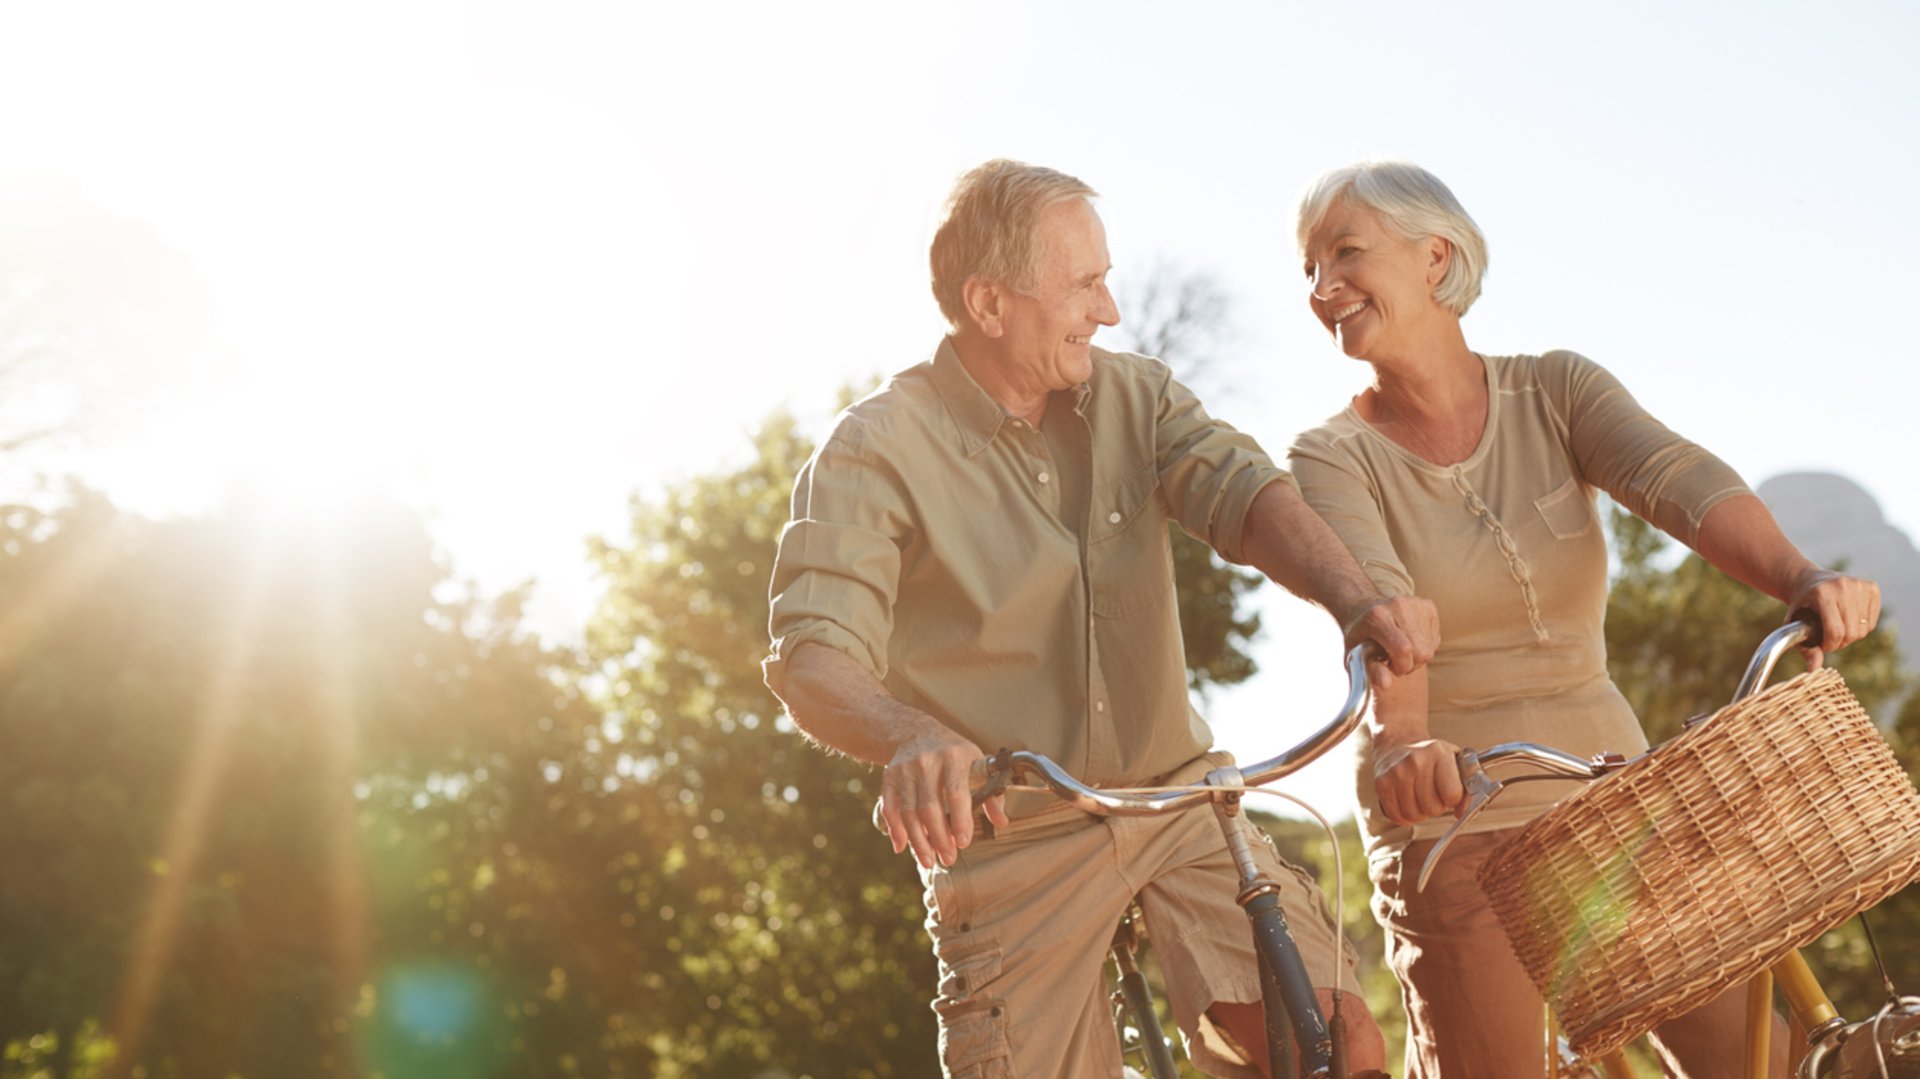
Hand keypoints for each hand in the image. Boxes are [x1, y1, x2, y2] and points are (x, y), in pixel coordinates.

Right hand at [878, 728, 1008, 868]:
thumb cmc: (953, 753)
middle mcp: (927, 761)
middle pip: (930, 807)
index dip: (960, 820)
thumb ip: (991, 793)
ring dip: (918, 840)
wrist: (916, 732)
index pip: (956, 792)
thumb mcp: (976, 762)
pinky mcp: (890, 778)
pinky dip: (895, 829)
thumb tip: (1001, 822)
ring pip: (909, 812)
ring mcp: (905, 770)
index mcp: (954, 756)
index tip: (963, 843)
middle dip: (939, 838)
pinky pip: (890, 808)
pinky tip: (902, 846)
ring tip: (929, 860)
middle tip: (948, 859)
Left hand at [1343, 596, 1439, 689]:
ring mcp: (1415, 603)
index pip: (1403, 649)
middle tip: (1393, 660)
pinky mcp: (1428, 605)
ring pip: (1429, 648)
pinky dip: (1424, 646)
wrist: (1364, 610)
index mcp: (1376, 617)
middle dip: (1409, 664)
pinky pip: (1435, 639)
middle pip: (1420, 651)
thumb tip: (1386, 684)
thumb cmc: (1360, 638)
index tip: (1390, 667)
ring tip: (1400, 651)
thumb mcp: (1356, 657)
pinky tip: (1409, 640)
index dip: (1400, 666)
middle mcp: (1397, 605)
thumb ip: (1371, 671)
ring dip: (1417, 657)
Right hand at [1373, 738, 1465, 824]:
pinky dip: (1404, 816)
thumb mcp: (1454, 762)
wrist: (1398, 741)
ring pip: (1414, 815)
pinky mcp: (1381, 783)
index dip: (1453, 799)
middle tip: (1433, 795)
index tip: (1449, 792)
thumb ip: (1465, 789)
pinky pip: (1396, 816)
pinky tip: (1407, 803)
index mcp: (1438, 753)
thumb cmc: (1430, 755)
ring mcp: (1396, 773)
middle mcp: (1416, 762)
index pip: (1452, 795)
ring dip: (1419, 813)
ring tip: (1419, 798)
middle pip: (1433, 808)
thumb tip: (1461, 814)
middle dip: (1436, 807)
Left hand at [1788, 569, 1880, 667]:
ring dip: (1851, 635)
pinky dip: (1861, 627)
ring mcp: (1859, 585)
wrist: (1808, 580)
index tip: (1824, 645)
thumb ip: (1805, 647)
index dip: (1831, 645)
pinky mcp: (1872, 587)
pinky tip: (1848, 619)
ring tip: (1837, 627)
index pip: (1836, 631)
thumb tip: (1814, 670)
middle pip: (1852, 632)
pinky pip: (1872, 622)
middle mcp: (1843, 586)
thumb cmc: (1801, 606)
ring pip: (1864, 629)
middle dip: (1841, 642)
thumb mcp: (1794, 624)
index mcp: (1823, 594)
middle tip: (1830, 637)